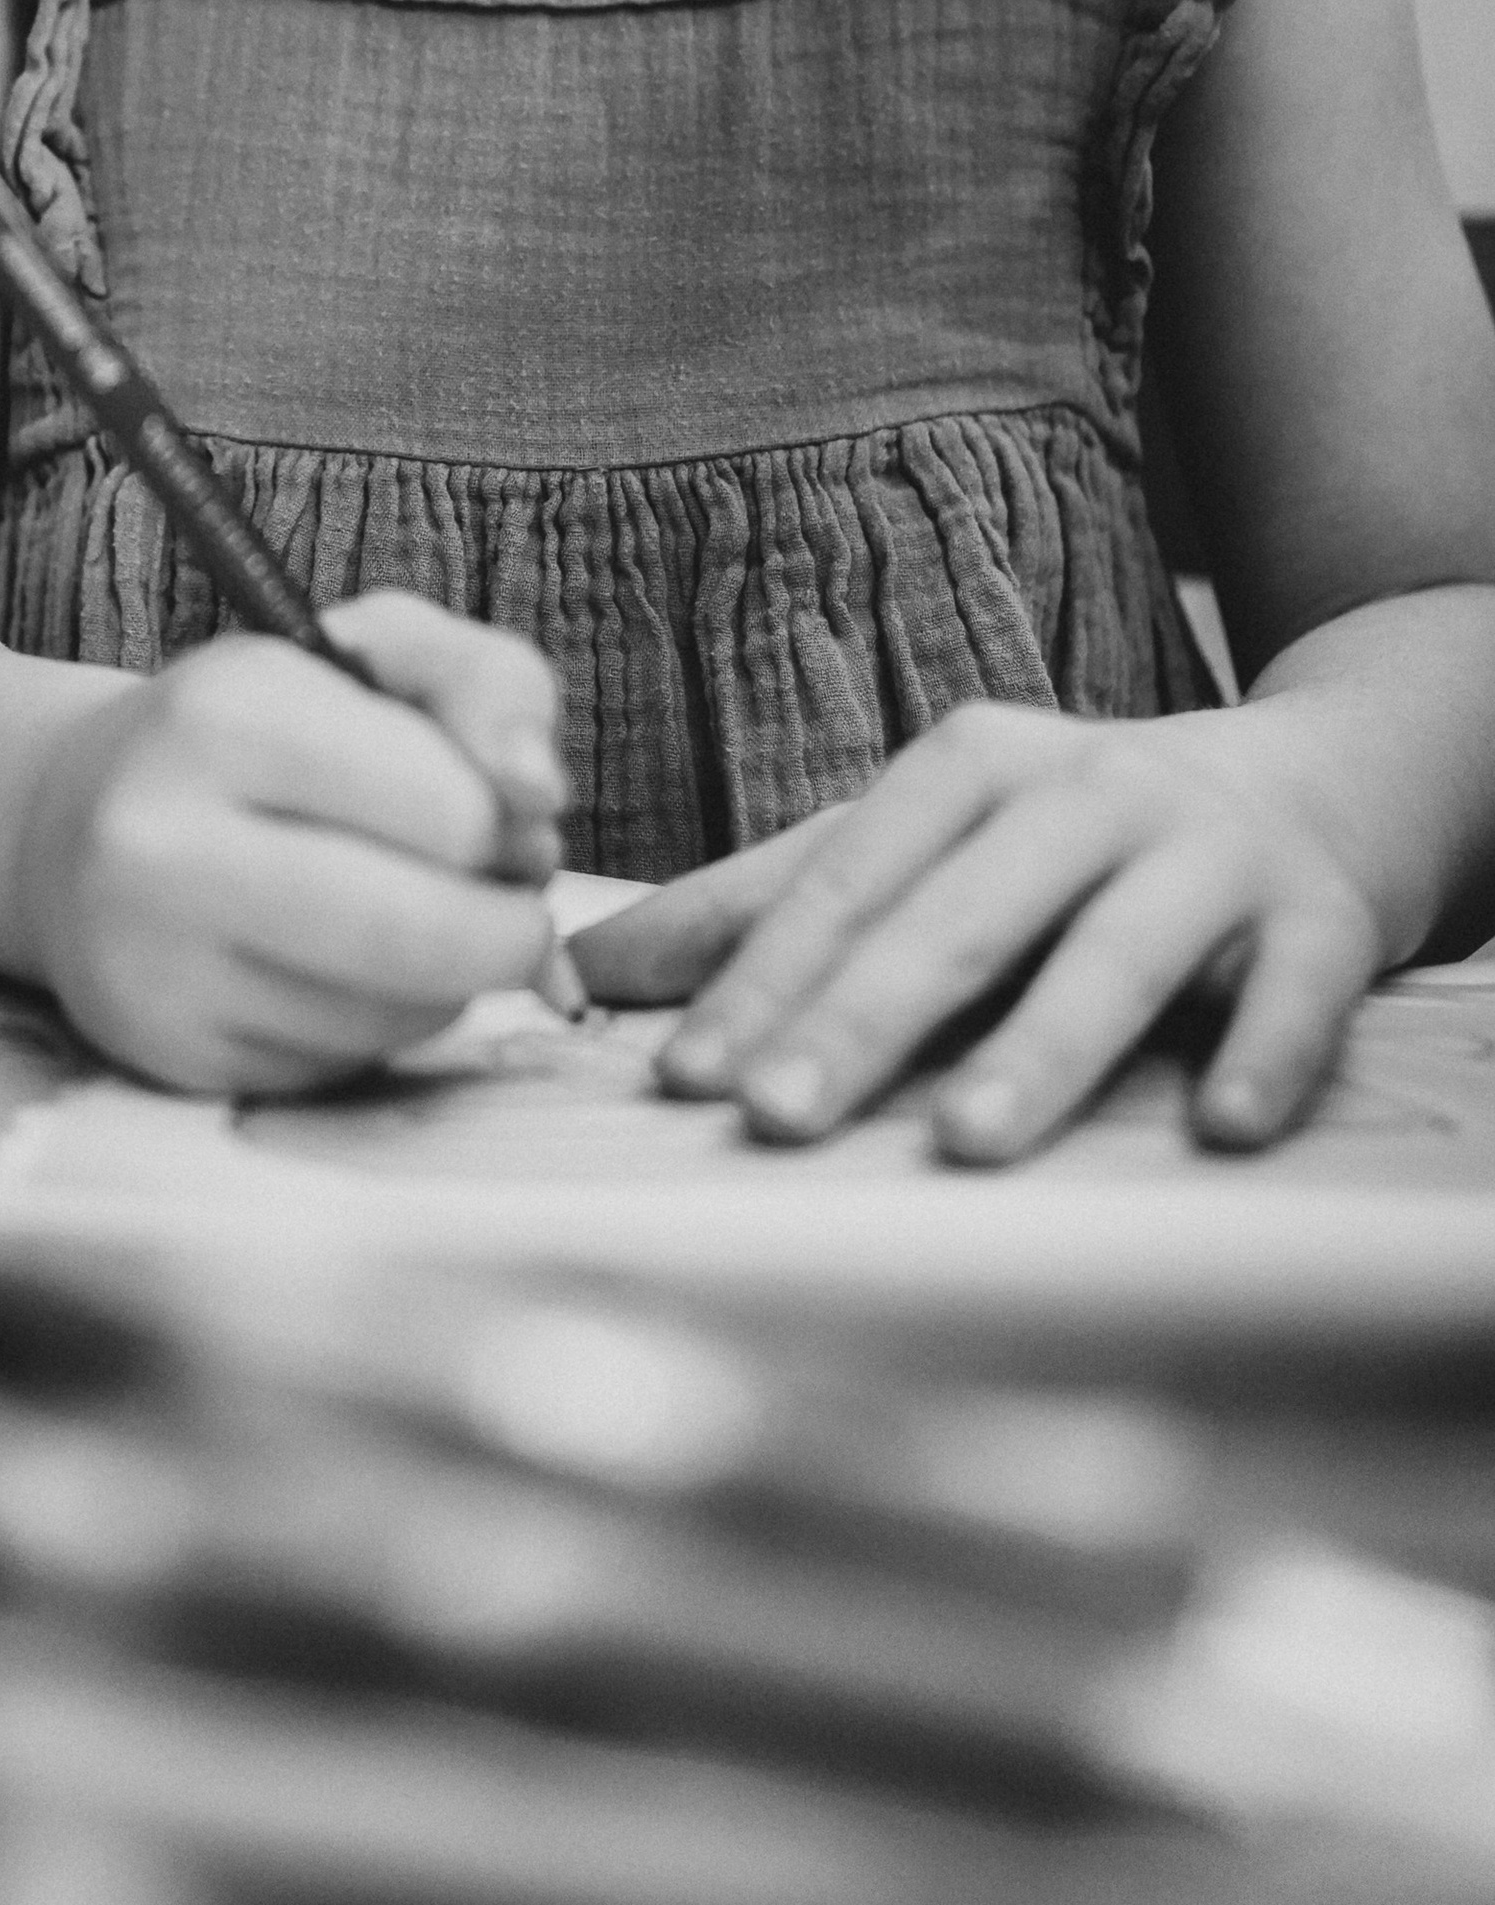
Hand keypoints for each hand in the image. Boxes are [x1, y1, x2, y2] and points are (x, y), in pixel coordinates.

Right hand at [15, 595, 566, 1093]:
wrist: (70, 819)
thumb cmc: (261, 730)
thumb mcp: (375, 656)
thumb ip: (491, 685)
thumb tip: (539, 795)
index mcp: (221, 714)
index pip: (453, 809)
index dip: (511, 819)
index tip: (499, 808)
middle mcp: (161, 841)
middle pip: (427, 934)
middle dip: (512, 926)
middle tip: (513, 897)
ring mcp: (152, 961)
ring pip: (398, 1014)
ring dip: (453, 976)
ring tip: (419, 914)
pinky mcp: (166, 1051)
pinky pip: (344, 1063)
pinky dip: (382, 1021)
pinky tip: (346, 966)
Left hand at [569, 703, 1385, 1162]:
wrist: (1316, 781)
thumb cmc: (1066, 833)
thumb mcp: (919, 836)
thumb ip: (759, 900)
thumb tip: (582, 971)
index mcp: (970, 765)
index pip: (846, 876)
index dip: (763, 973)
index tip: (685, 1073)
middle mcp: (1085, 792)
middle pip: (958, 916)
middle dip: (861, 1018)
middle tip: (777, 1117)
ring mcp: (1208, 852)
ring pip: (1113, 954)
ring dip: (1039, 1046)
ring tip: (965, 1140)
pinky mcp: (1321, 919)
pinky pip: (1292, 992)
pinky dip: (1260, 1056)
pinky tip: (1220, 1129)